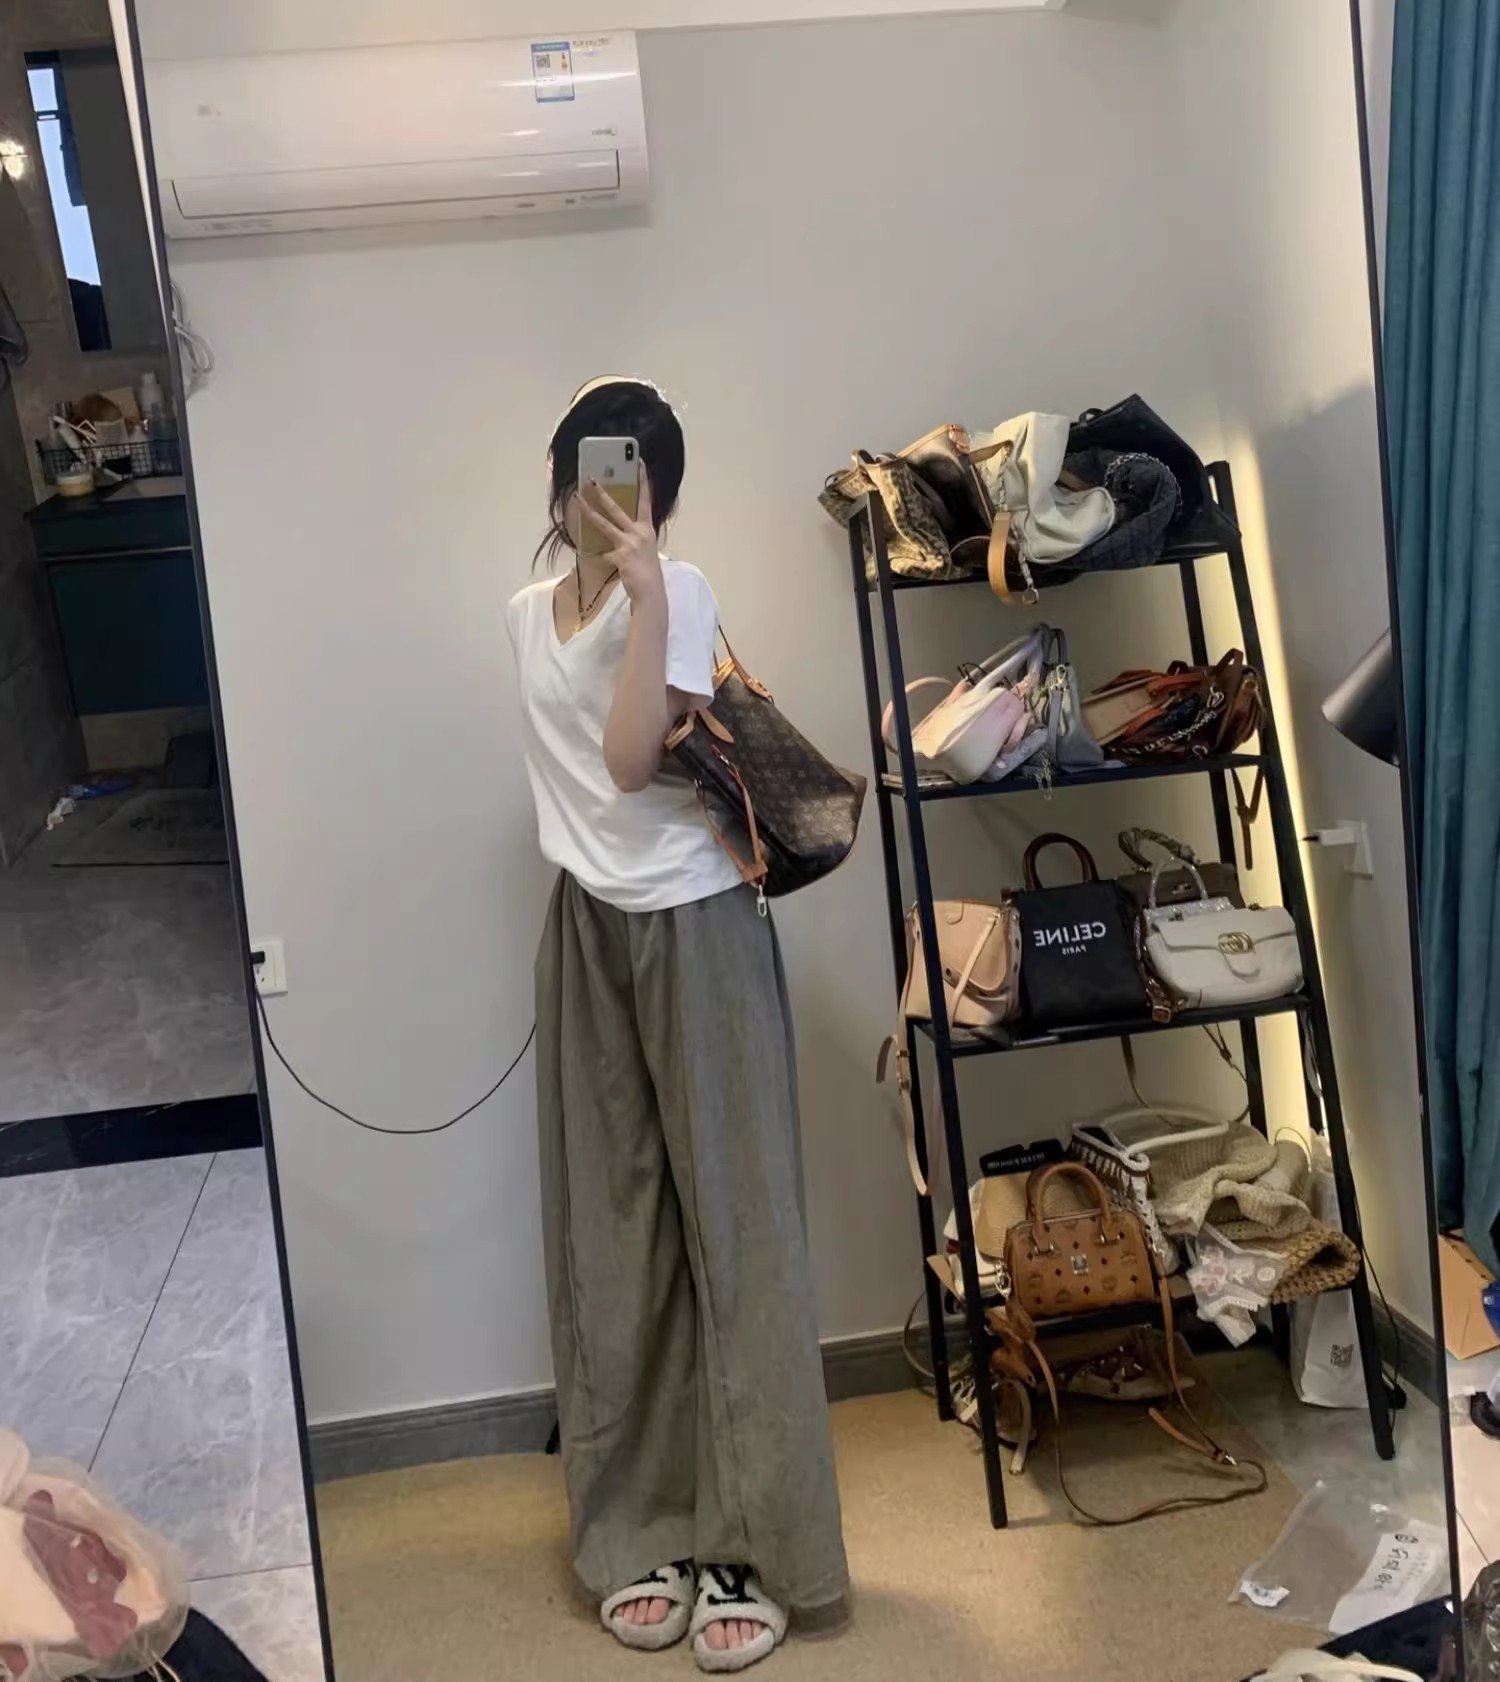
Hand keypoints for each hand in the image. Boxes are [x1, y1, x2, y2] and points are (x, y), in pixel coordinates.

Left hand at [579, 472, 662, 606]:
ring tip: (579, 499)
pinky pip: (602, 553)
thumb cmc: (649, 571)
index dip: (643, 480)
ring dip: (590, 511)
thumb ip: (635, 537)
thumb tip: (623, 532)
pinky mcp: (619, 556)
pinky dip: (596, 554)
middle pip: (617, 508)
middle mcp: (639, 532)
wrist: (651, 591)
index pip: (646, 499)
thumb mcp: (646, 549)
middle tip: (591, 480)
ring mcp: (628, 543)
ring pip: (605, 523)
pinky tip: (589, 553)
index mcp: (647, 529)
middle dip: (603, 493)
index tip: (639, 463)